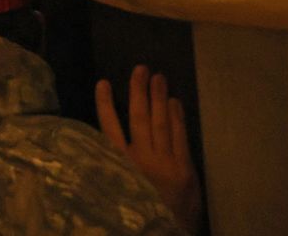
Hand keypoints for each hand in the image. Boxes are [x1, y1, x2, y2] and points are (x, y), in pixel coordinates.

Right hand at [97, 65, 201, 232]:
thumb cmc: (140, 214)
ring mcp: (165, 164)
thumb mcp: (119, 191)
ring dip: (159, 98)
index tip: (103, 83)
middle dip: (139, 92)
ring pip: (160, 123)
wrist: (165, 233)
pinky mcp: (184, 170)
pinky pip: (180, 137)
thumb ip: (116, 166)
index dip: (105, 105)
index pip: (109, 130)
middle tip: (141, 68)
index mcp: (119, 167)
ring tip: (159, 77)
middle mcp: (141, 161)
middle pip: (138, 119)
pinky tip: (175, 103)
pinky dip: (178, 118)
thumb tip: (109, 141)